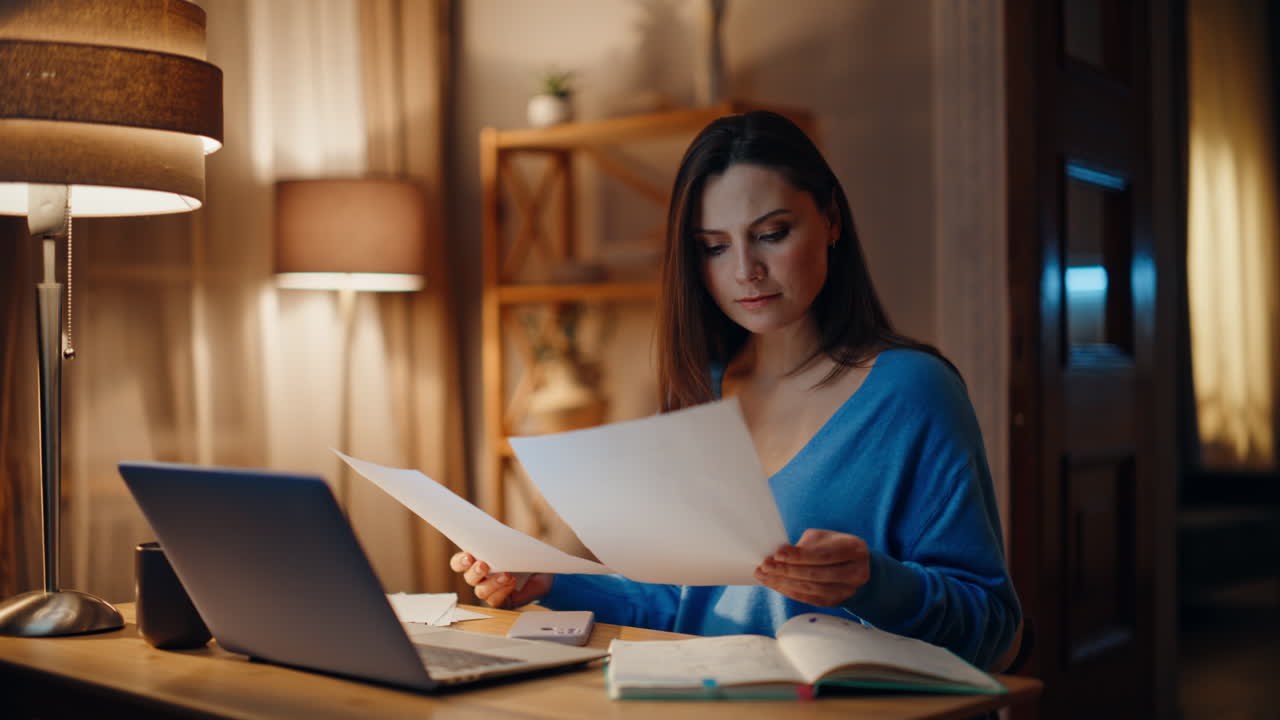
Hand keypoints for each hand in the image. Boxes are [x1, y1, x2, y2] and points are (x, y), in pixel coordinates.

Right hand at [449, 551, 552, 608]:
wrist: (544, 570)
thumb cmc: (525, 554)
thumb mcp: (513, 543)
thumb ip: (501, 541)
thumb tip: (494, 535)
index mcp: (476, 561)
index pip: (459, 563)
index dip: (460, 561)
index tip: (468, 556)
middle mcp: (480, 578)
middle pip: (469, 578)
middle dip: (475, 572)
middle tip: (484, 565)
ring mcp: (490, 591)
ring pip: (481, 592)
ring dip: (492, 583)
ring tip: (506, 575)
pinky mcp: (502, 602)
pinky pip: (495, 601)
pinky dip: (503, 591)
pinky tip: (512, 582)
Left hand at [754, 529, 870, 606]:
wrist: (853, 566)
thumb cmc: (833, 546)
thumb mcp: (823, 538)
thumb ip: (805, 545)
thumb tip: (779, 555)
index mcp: (855, 550)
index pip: (823, 556)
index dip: (799, 556)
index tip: (777, 554)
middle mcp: (856, 573)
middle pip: (816, 575)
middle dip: (787, 571)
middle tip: (765, 565)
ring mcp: (847, 591)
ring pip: (810, 589)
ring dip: (783, 583)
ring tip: (763, 575)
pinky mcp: (835, 602)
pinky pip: (808, 598)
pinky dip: (788, 591)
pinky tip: (773, 583)